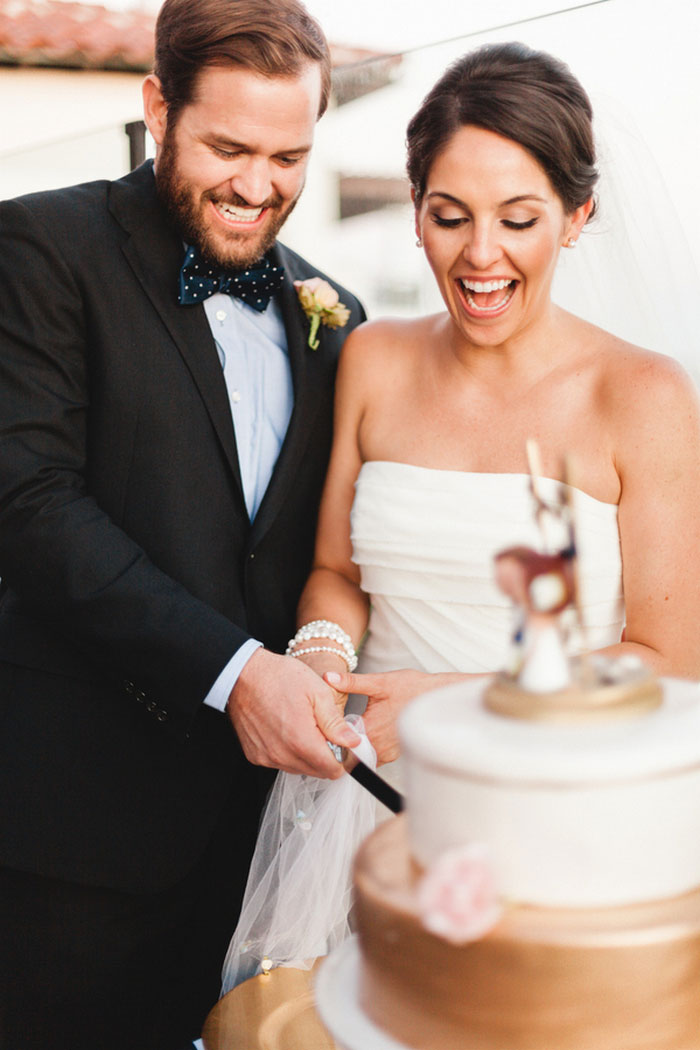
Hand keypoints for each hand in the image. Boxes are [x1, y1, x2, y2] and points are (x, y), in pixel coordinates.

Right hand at [227, 648, 360, 778]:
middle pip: (316, 772)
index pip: (332, 770)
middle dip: (326, 757)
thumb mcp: (317, 693)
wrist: (243, 673)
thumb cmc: (281, 677)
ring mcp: (266, 757)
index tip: (343, 744)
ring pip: (299, 768)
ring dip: (307, 755)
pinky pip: (280, 762)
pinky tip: (287, 729)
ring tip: (304, 726)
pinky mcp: (254, 755)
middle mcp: (282, 756)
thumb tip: (353, 743)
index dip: (343, 759)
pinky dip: (288, 752)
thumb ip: (335, 723)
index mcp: (301, 742)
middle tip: (323, 731)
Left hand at [324, 668, 459, 765]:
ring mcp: (388, 753)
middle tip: (332, 725)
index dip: (329, 733)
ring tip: (348, 726)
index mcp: (370, 730)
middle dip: (339, 740)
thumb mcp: (379, 682)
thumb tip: (328, 677)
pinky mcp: (394, 754)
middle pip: (348, 752)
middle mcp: (378, 747)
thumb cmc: (411, 688)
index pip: (339, 742)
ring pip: (361, 755)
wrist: (437, 698)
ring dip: (353, 745)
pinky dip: (366, 746)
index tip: (324, 723)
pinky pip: (373, 755)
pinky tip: (366, 729)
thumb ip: (351, 682)